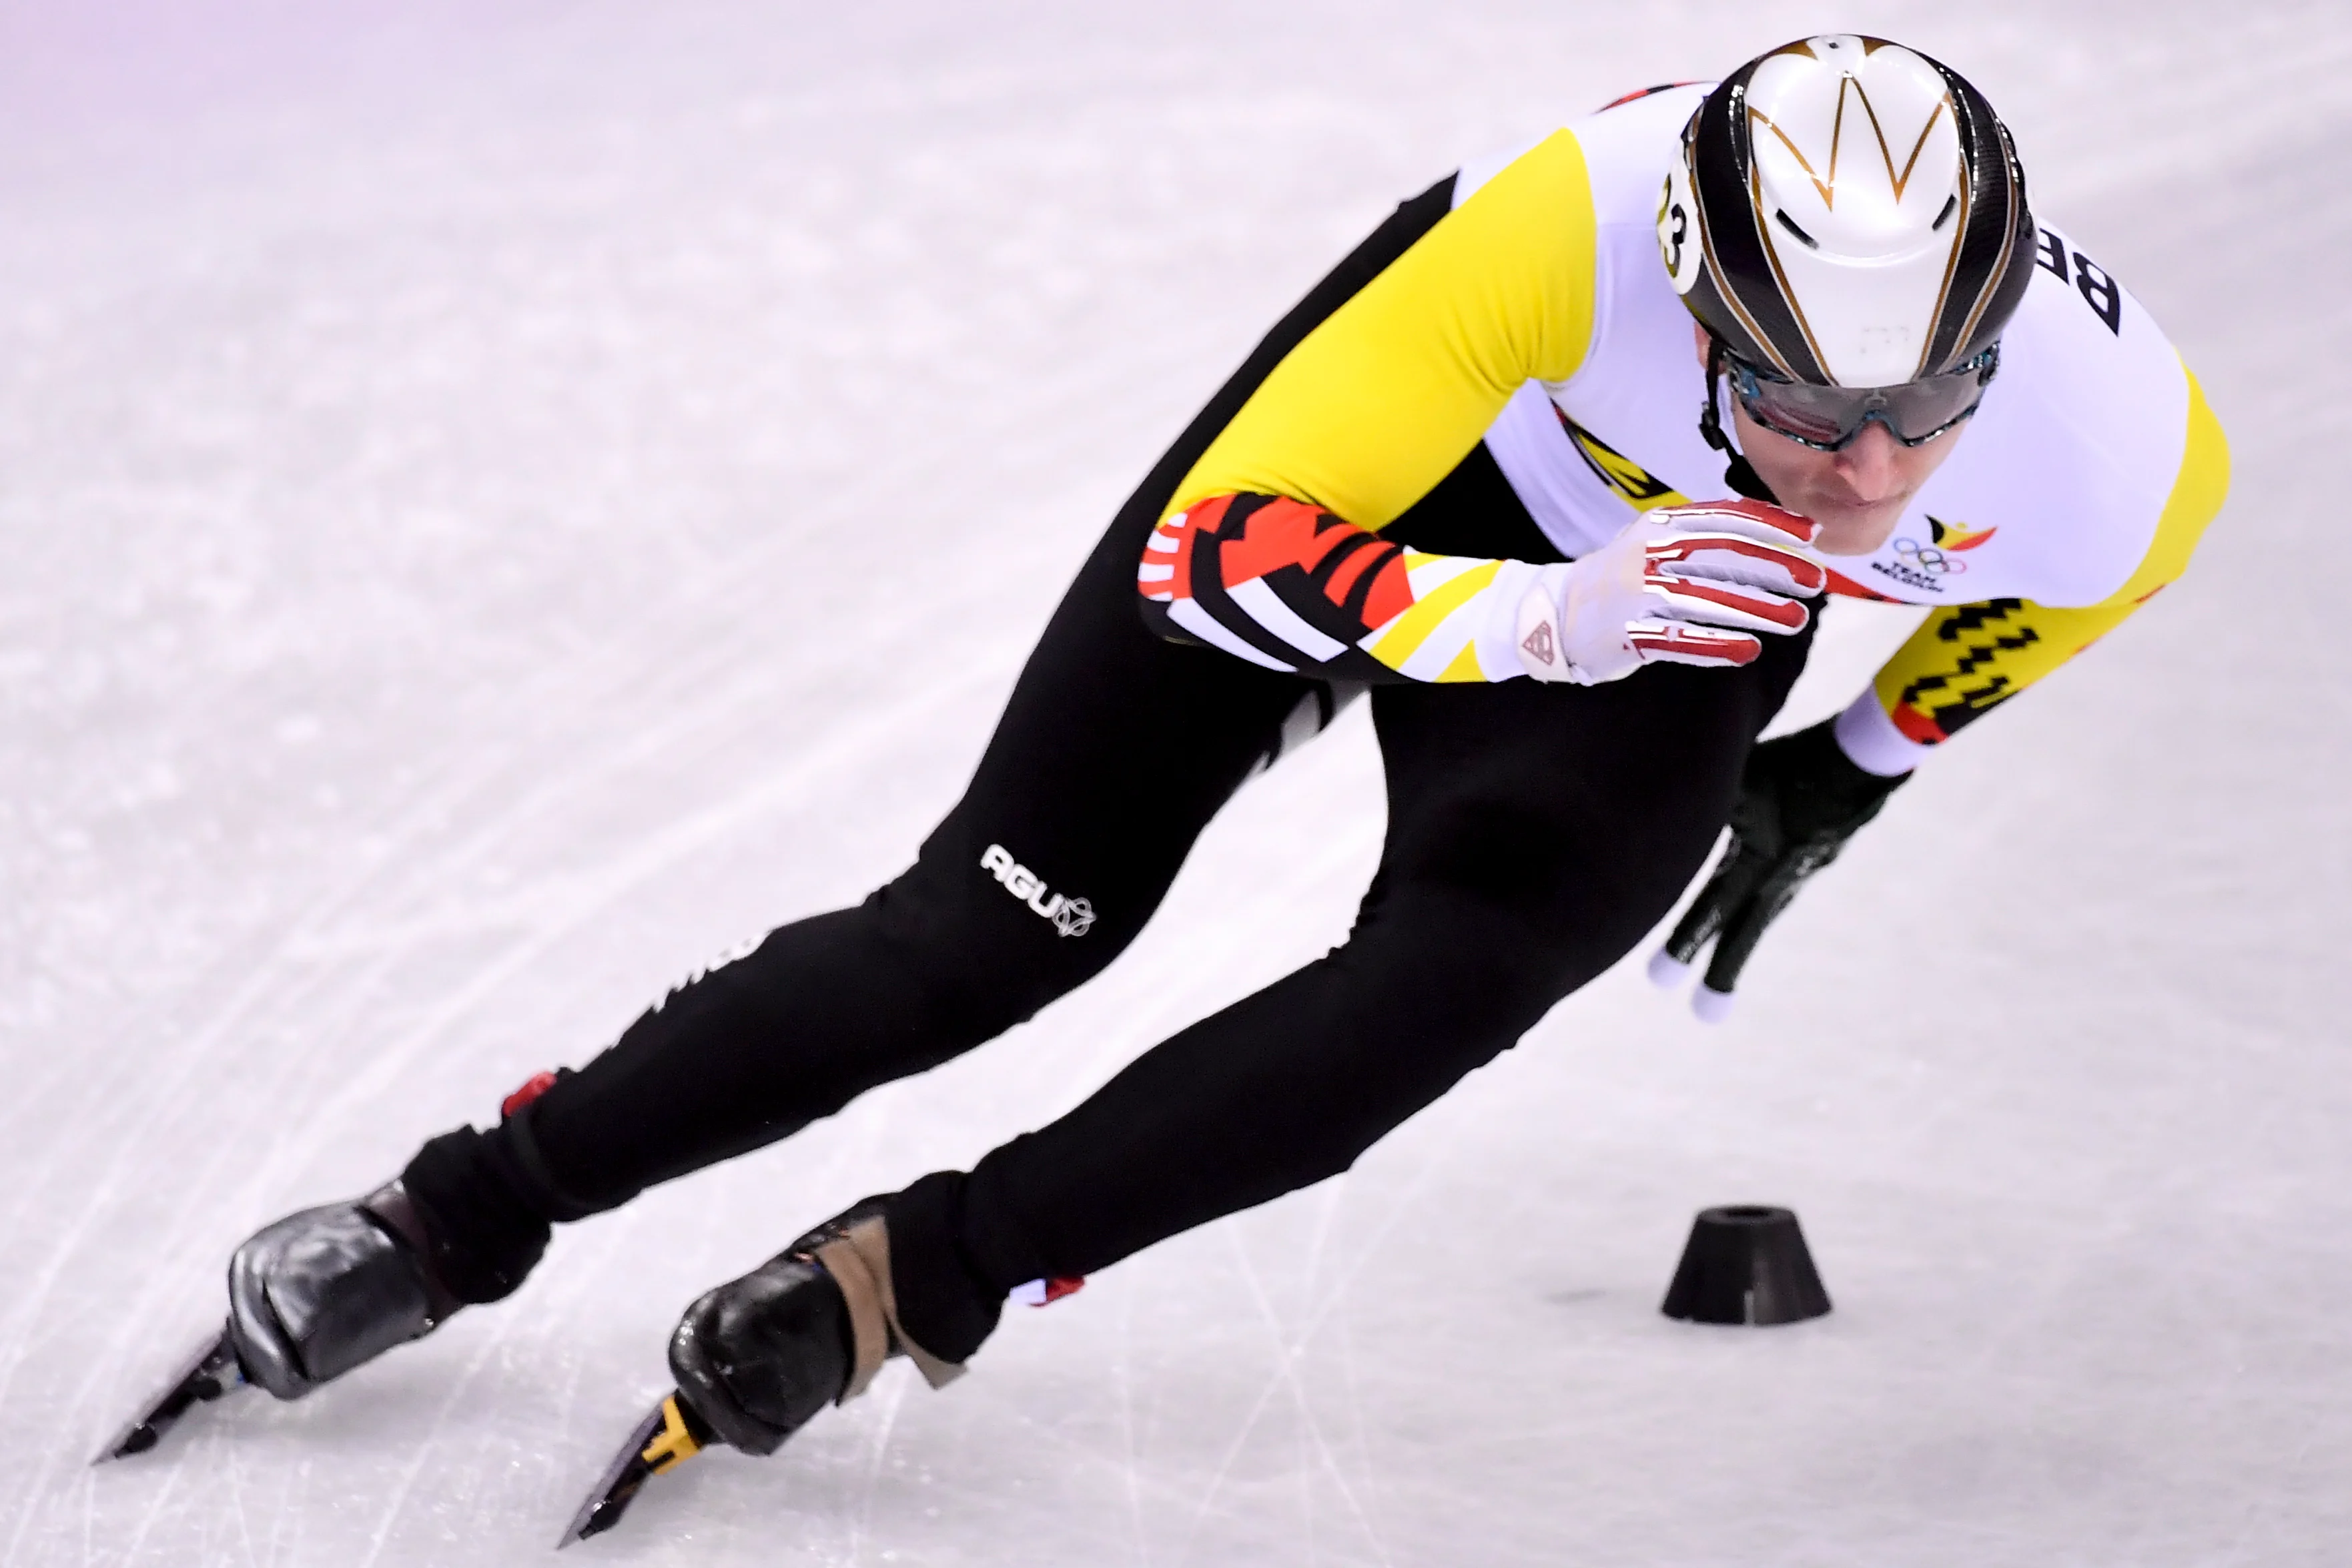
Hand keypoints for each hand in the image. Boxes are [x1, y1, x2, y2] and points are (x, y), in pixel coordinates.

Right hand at [1514, 499, 1824, 684]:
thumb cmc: (1624, 578)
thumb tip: (1781, 540)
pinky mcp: (1626, 634)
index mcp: (1661, 526)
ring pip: (1705, 599)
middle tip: (1815, 583)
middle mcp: (1648, 555)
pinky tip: (1747, 651)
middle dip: (1774, 568)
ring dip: (1756, 610)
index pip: (1725, 517)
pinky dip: (1715, 646)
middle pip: (1721, 555)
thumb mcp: (1658, 542)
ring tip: (1794, 621)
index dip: (1773, 525)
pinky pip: (1677, 640)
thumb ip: (1708, 537)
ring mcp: (1635, 594)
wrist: (1558, 613)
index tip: (1812, 537)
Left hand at [1649, 717, 1907, 1020]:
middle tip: (1704, 1017)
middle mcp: (1780, 880)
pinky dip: (1756, 910)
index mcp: (1759, 863)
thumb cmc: (1793, 763)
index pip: (1714, 908)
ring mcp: (1800, 874)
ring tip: (1718, 984)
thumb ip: (1707, 803)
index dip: (1686, 942)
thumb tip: (1658, 812)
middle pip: (1745, 934)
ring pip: (1761, 917)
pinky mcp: (1810, 862)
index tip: (1661, 981)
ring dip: (1738, 947)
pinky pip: (1774, 892)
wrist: (1862, 763)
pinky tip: (1748, 916)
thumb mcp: (1743, 779)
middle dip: (1722, 973)